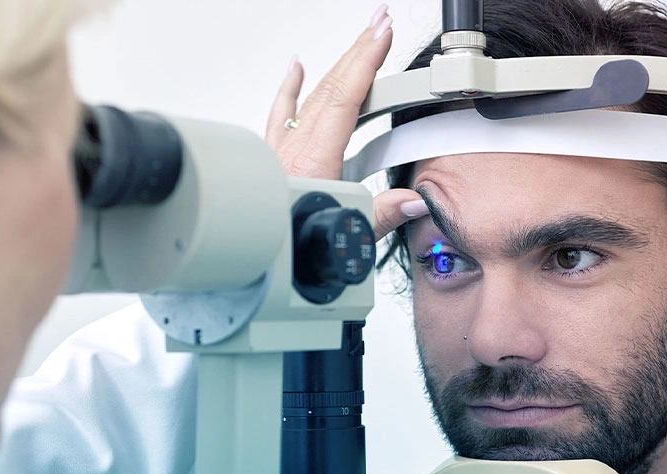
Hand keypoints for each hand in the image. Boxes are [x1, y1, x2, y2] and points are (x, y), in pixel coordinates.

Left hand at [265, 5, 427, 239]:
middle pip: (330, 86)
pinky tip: (294, 69)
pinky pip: (281, 113)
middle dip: (358, 50)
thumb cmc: (287, 245)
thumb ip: (383, 216)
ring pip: (311, 95)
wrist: (251, 258)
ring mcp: (281, 152)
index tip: (383, 33)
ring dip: (337, 65)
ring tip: (357, 41)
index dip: (366, 61)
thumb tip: (415, 200)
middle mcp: (294, 149)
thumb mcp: (348, 233)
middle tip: (380, 23)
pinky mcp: (271, 160)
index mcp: (315, 161)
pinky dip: (290, 87)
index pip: (345, 98)